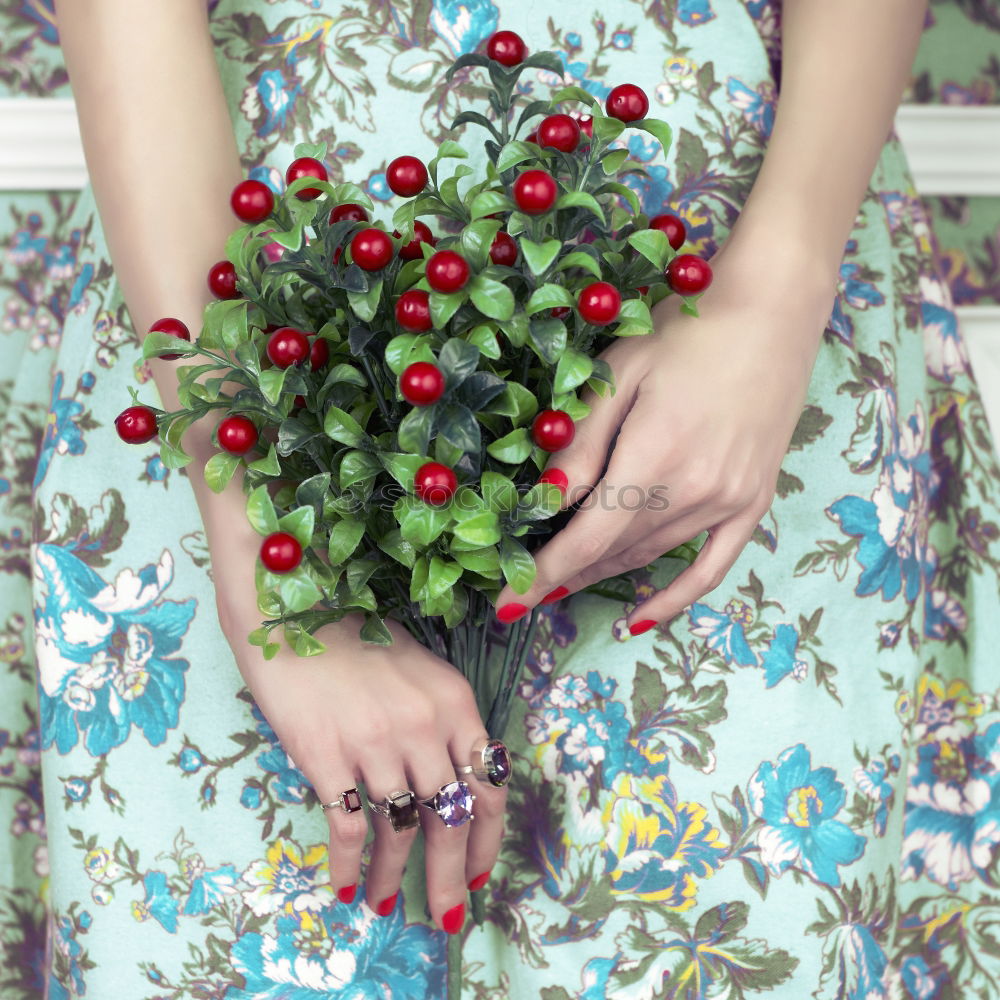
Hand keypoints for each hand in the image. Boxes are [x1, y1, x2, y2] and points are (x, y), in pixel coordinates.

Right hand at [219, 607, 502, 931]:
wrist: (290, 614)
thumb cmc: (356, 639)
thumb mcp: (418, 671)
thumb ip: (443, 723)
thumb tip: (455, 786)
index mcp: (454, 701)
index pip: (487, 785)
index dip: (486, 838)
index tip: (478, 871)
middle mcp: (423, 724)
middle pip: (449, 817)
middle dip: (450, 875)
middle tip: (447, 914)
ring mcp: (375, 741)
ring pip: (400, 829)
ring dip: (395, 876)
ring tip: (386, 904)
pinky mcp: (327, 755)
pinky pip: (347, 826)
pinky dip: (347, 864)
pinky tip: (344, 885)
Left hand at [494, 239, 834, 631]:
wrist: (772, 309)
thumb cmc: (685, 329)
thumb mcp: (619, 372)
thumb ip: (582, 442)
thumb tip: (546, 502)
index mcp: (654, 454)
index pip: (587, 536)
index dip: (545, 573)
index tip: (509, 600)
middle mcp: (695, 489)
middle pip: (614, 550)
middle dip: (564, 573)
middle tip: (526, 587)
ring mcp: (731, 501)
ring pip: (651, 554)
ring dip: (603, 573)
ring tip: (565, 585)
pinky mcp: (754, 501)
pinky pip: (712, 567)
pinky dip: (675, 598)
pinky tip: (641, 620)